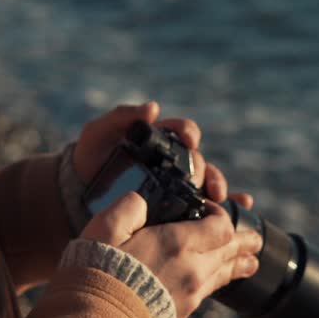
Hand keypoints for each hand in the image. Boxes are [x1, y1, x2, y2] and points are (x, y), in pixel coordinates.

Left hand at [72, 101, 255, 210]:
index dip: (189, 134)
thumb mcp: (99, 132)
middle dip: (206, 170)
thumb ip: (121, 115)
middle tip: (204, 181)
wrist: (77, 193)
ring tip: (219, 198)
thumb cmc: (90, 156)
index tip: (189, 140)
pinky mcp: (175, 210)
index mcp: (160, 140)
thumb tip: (152, 107)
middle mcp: (173, 162)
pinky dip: (228, 206)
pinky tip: (242, 207)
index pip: (183, 132)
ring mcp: (175, 187)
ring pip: (207, 185)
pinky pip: (206, 207)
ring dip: (219, 188)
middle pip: (199, 162)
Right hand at [80, 192, 262, 317]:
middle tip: (254, 238)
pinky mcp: (183, 312)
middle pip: (230, 250)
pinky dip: (221, 280)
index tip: (207, 207)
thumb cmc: (97, 270)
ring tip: (252, 260)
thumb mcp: (105, 227)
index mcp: (177, 243)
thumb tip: (142, 199)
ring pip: (225, 273)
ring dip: (239, 263)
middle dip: (243, 240)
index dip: (219, 214)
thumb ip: (129, 206)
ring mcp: (191, 293)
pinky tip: (224, 279)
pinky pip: (211, 290)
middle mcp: (193, 269)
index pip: (221, 226)